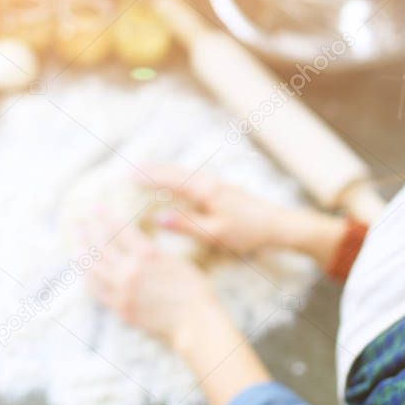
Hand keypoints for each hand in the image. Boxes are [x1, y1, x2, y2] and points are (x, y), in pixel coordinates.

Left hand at [87, 221, 220, 349]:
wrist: (194, 320)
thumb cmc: (193, 288)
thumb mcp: (174, 259)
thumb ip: (150, 250)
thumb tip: (134, 241)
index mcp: (147, 254)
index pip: (119, 229)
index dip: (105, 217)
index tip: (97, 207)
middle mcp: (130, 270)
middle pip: (100, 246)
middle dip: (87, 230)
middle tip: (78, 221)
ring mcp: (122, 290)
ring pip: (93, 268)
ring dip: (82, 253)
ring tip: (76, 244)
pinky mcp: (120, 307)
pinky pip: (97, 291)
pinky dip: (88, 278)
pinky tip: (84, 272)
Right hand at [136, 165, 349, 266]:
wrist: (276, 224)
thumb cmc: (247, 232)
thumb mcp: (214, 234)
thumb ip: (186, 225)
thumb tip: (158, 218)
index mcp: (205, 190)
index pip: (170, 179)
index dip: (148, 177)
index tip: (128, 176)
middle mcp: (209, 181)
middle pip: (174, 171)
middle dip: (152, 170)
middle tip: (128, 170)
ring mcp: (215, 182)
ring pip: (183, 173)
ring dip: (163, 172)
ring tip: (143, 172)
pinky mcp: (220, 188)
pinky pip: (190, 178)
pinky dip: (175, 178)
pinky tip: (170, 183)